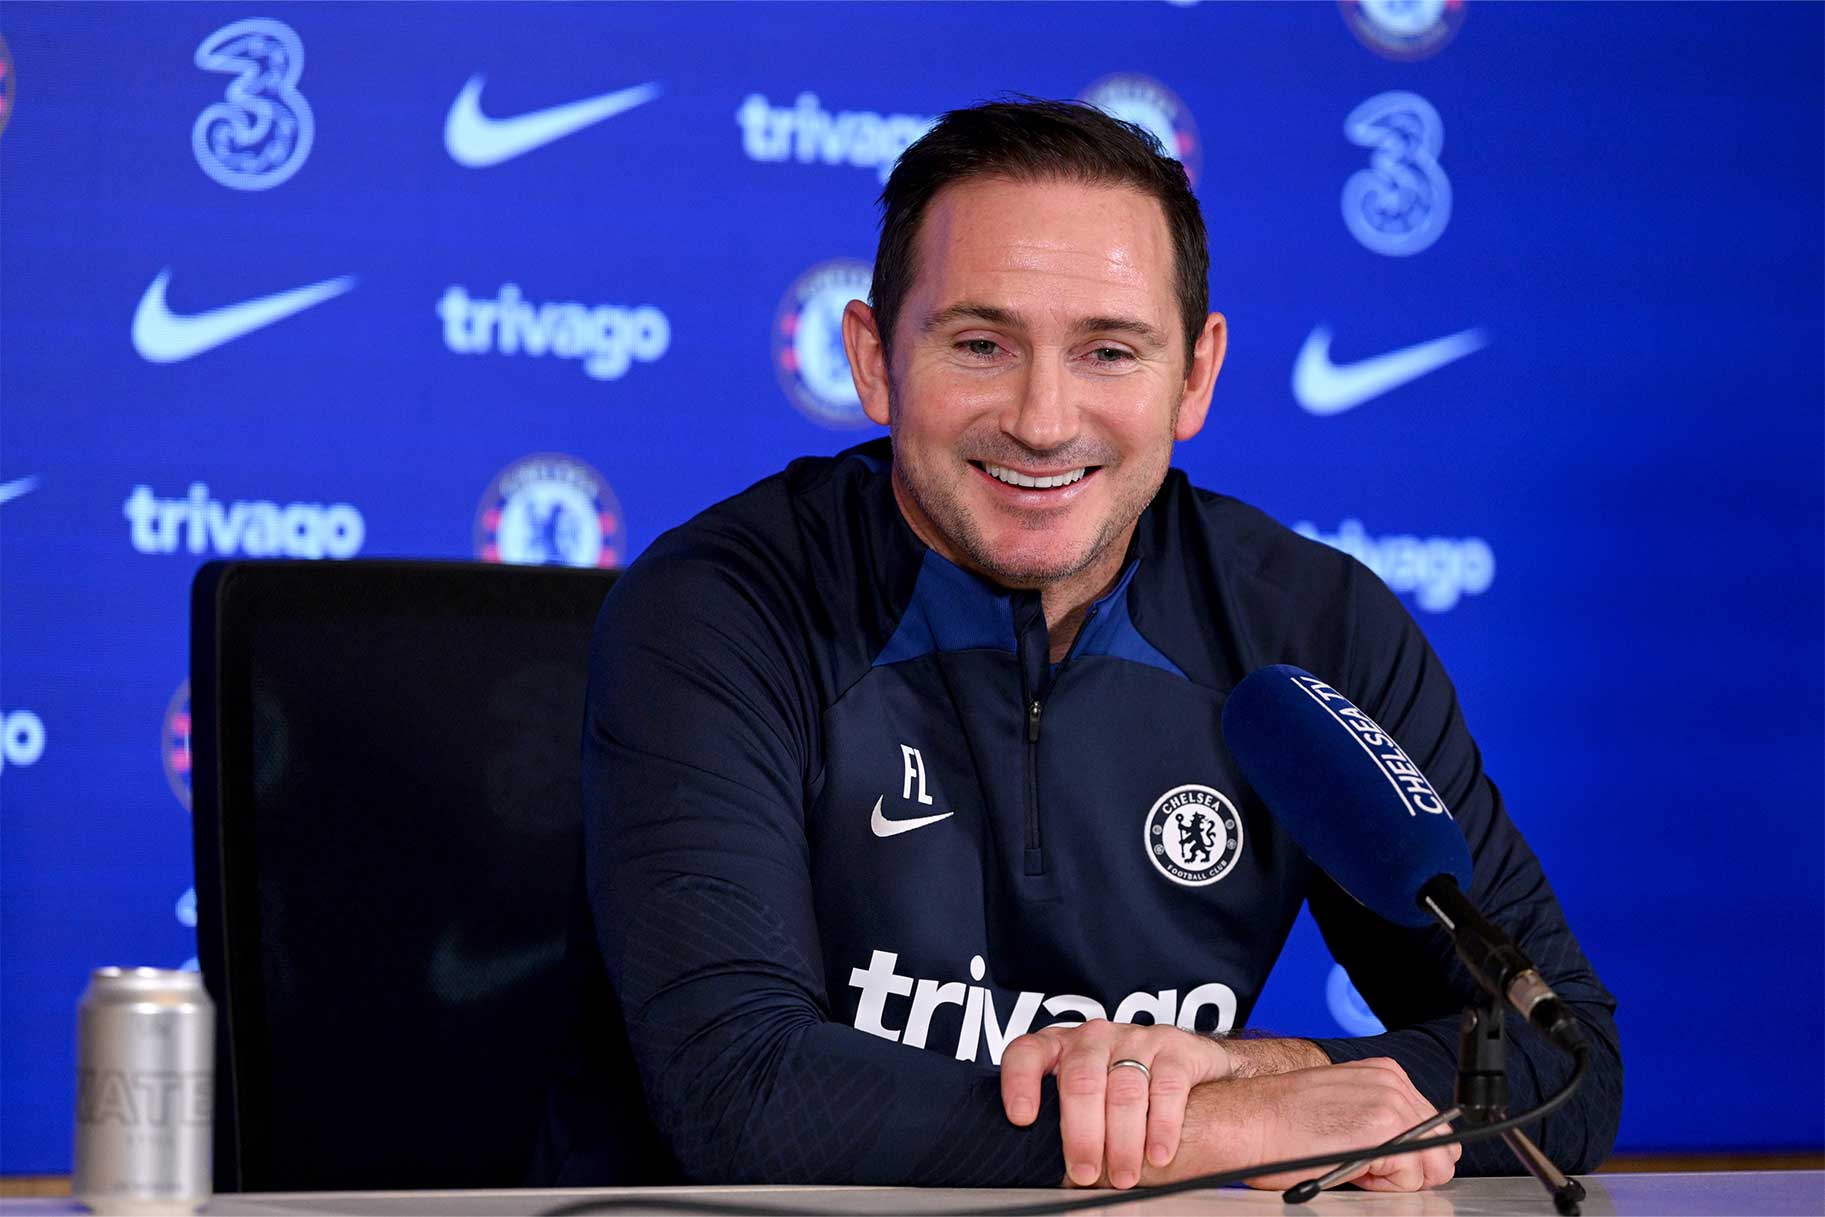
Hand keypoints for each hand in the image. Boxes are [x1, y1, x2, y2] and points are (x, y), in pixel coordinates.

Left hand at [999, 1019, 1235, 1188]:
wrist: (1177, 1057)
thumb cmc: (1112, 1085)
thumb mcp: (1078, 1097)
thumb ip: (1059, 1123)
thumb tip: (1043, 1173)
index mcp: (1057, 1046)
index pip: (1026, 1053)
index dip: (1020, 1083)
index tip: (1021, 1118)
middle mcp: (1093, 1038)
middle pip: (1082, 1081)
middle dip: (1082, 1134)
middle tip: (1084, 1174)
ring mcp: (1134, 1039)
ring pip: (1125, 1090)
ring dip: (1123, 1140)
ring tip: (1123, 1176)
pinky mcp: (1173, 1048)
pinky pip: (1166, 1088)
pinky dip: (1162, 1127)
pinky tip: (1158, 1154)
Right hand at [1143, 1057, 1460, 1192]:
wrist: (1246, 1122)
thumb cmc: (1279, 1122)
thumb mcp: (1341, 1105)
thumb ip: (1379, 1116)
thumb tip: (1408, 1151)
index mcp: (1385, 1074)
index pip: (1433, 1127)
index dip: (1407, 1155)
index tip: (1373, 1157)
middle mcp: (1393, 1083)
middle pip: (1442, 1148)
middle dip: (1410, 1168)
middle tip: (1363, 1165)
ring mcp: (1391, 1105)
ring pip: (1432, 1166)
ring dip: (1396, 1176)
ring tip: (1352, 1164)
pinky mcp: (1385, 1132)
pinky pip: (1411, 1178)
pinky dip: (1383, 1185)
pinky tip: (1348, 1167)